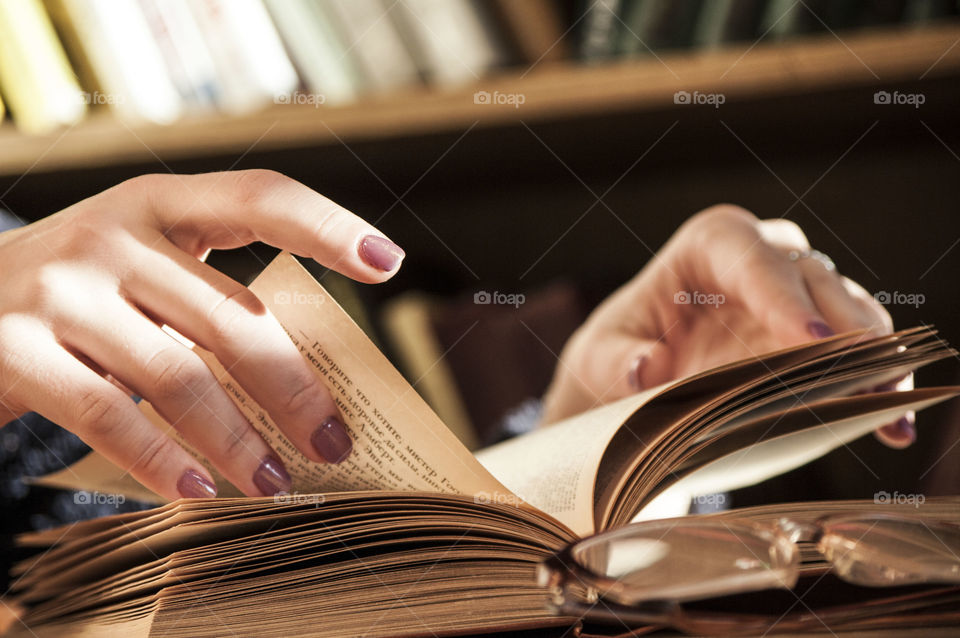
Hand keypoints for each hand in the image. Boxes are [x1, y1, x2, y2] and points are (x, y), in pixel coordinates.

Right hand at [0, 170, 405, 498]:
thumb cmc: (79, 295)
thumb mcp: (141, 271)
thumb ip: (208, 303)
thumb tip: (304, 385)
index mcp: (160, 204)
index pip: (260, 196)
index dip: (329, 226)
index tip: (388, 263)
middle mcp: (112, 233)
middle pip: (232, 315)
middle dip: (294, 388)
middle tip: (334, 442)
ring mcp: (61, 287)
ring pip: (178, 373)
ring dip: (237, 438)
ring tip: (275, 483)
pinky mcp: (13, 347)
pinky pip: (107, 413)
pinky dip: (160, 459)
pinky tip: (198, 490)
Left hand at [541, 205, 912, 447]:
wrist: (637, 374)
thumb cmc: (618, 351)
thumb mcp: (599, 356)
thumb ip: (616, 361)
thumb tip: (646, 368)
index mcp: (709, 245)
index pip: (751, 257)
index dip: (782, 294)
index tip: (808, 336)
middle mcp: (763, 258)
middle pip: (814, 279)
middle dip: (844, 326)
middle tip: (868, 373)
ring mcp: (797, 294)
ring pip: (850, 310)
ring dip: (875, 358)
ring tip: (889, 406)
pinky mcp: (817, 334)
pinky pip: (859, 350)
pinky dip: (878, 382)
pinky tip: (891, 425)